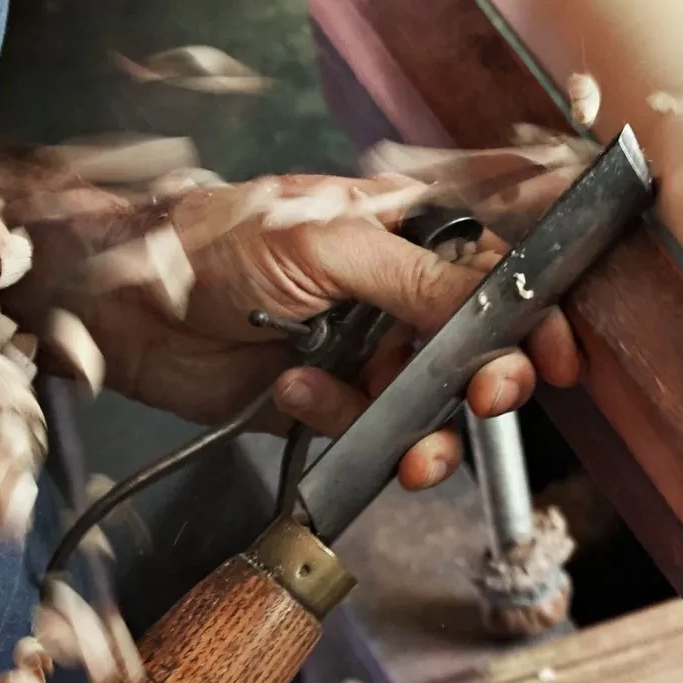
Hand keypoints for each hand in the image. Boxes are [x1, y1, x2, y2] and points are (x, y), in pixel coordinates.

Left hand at [8, 170, 579, 490]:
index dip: (533, 314)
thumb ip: (415, 280)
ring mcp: (364, 349)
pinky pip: (366, 429)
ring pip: (429, 403)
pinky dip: (340, 419)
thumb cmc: (214, 239)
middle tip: (482, 401)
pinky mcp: (327, 402)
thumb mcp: (327, 244)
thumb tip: (491, 306)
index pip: (494, 272)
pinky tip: (297, 390)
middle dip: (486, 381)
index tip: (558, 357)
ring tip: (408, 449)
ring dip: (424, 429)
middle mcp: (394, 293)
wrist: (124, 306)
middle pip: (475, 348)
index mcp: (406, 234)